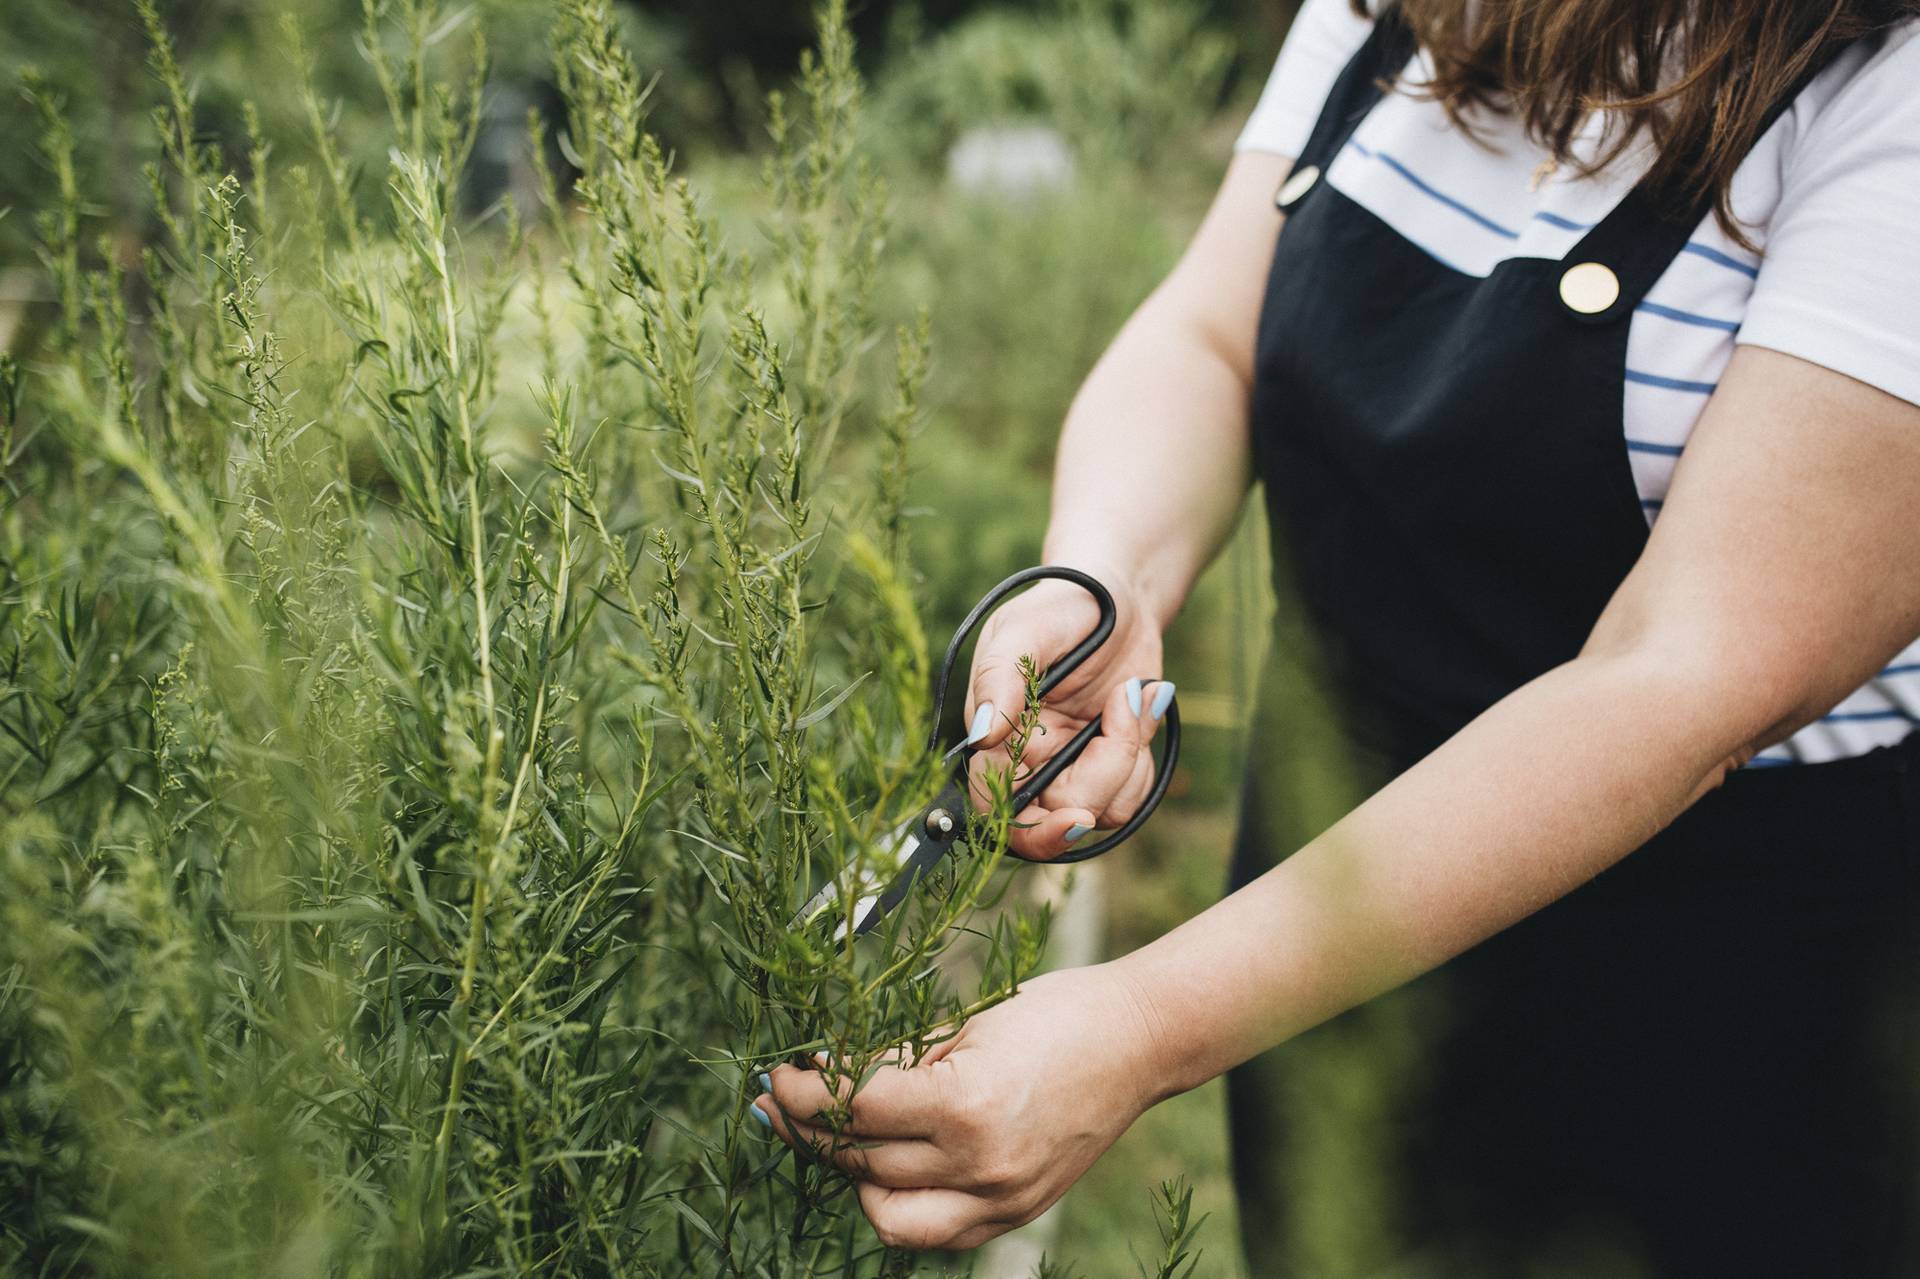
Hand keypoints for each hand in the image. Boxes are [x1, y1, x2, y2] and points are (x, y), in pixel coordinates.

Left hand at [755, 965, 1163, 1250]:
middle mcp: (979, 1166)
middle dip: (809, 1130)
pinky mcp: (1012, 1215)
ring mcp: (998, 1200)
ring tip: (828, 1134)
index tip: (777, 1074)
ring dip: (846, 1173)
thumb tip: (826, 1073)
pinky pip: (931, 1232)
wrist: (1136, 1041)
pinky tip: (879, 1168)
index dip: (803, 1093)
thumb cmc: (1053, 1013)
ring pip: (886, 1213)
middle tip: (781, 1101)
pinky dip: (895, 1206)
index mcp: (964, 1105)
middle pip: (859, 1162)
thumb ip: (895, 1059)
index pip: (852, 1111)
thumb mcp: (965, 1025)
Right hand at [963, 568, 1173, 858]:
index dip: (1033, 831)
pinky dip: (1144, 754)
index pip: (997, 812)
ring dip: (1129, 753)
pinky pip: (1130, 796)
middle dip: (1099, 783)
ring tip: (1132, 692)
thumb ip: (1000, 679)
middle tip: (1123, 731)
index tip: (1076, 817)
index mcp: (995, 740)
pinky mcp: (1110, 766)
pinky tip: (1142, 702)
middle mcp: (1028, 763)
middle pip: (1056, 820)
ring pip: (1102, 810)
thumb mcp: (1025, 630)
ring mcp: (1071, 768)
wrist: (1120, 597)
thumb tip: (983, 736)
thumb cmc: (1061, 605)